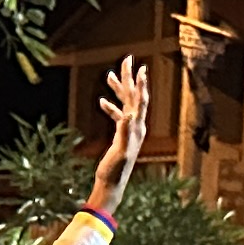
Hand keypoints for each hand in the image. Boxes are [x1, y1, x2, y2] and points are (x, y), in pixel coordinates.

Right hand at [83, 58, 150, 217]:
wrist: (112, 185)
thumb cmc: (116, 171)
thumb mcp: (121, 151)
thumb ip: (125, 132)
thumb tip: (128, 113)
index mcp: (137, 127)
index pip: (140, 101)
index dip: (140, 84)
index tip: (141, 68)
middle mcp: (135, 126)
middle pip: (134, 97)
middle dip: (130, 78)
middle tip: (127, 59)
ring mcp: (128, 130)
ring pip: (125, 103)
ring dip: (120, 89)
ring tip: (112, 73)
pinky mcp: (120, 135)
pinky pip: (116, 116)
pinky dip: (111, 107)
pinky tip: (102, 101)